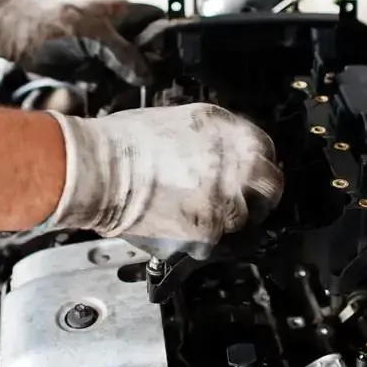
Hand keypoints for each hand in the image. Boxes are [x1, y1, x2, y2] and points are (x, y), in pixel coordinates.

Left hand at [0, 0, 164, 85]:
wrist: (11, 34)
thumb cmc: (49, 22)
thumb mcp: (90, 33)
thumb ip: (120, 52)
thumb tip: (147, 75)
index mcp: (123, 14)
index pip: (159, 21)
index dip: (171, 37)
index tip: (179, 60)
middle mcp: (117, 35)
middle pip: (148, 54)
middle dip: (152, 72)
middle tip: (155, 90)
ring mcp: (104, 56)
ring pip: (130, 75)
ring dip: (130, 89)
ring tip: (127, 100)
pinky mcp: (90, 74)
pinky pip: (109, 88)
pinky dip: (111, 98)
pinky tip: (109, 106)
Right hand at [43, 104, 283, 259]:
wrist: (97, 168)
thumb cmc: (122, 142)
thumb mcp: (179, 122)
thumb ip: (212, 141)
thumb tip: (223, 157)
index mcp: (230, 131)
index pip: (267, 153)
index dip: (255, 167)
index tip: (247, 176)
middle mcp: (237, 164)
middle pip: (269, 189)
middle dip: (256, 198)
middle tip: (233, 202)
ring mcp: (225, 201)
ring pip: (240, 221)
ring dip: (221, 220)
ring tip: (186, 211)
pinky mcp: (207, 234)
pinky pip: (212, 244)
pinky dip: (195, 241)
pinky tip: (172, 223)